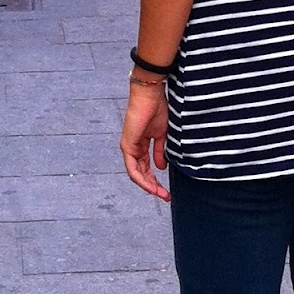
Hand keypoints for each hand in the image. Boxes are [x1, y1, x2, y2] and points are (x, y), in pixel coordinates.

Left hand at [120, 83, 169, 199]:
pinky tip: (151, 187)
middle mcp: (132, 148)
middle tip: (165, 196)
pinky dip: (141, 179)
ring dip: (148, 186)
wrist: (150, 96)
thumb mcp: (162, 135)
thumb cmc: (157, 110)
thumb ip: (160, 152)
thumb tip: (161, 167)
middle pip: (141, 173)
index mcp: (141, 145)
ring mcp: (128, 147)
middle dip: (153, 186)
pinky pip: (133, 168)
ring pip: (136, 174)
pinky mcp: (127, 145)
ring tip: (161, 194)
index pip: (146, 167)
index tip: (166, 190)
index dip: (156, 180)